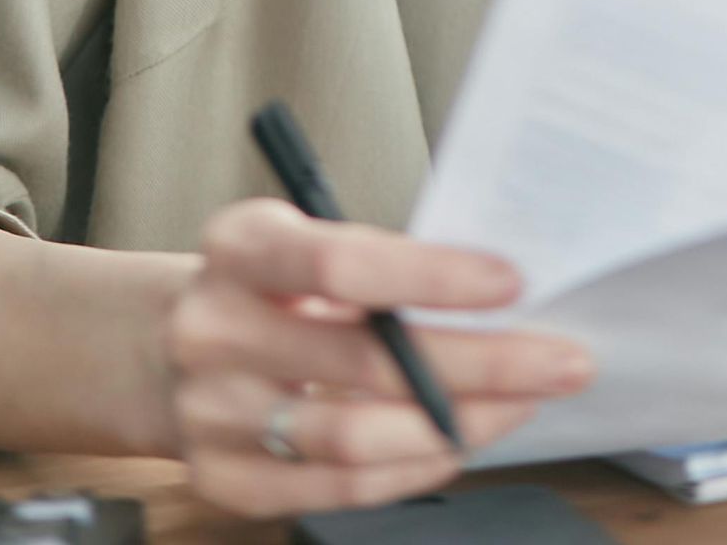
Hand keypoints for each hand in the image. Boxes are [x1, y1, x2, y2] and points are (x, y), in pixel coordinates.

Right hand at [158, 198, 594, 514]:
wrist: (164, 345)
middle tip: (561, 360)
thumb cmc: (270, 282)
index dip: (432, 277)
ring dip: (460, 425)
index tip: (512, 281)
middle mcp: (214, 330)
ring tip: (523, 403)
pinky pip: (338, 488)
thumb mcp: (305, 237)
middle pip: (366, 360)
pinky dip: (414, 467)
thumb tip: (500, 290)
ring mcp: (212, 413)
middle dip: (483, 364)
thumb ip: (379, 260)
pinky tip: (462, 441)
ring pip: (357, 436)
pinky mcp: (223, 479)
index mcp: (239, 247)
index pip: (342, 263)